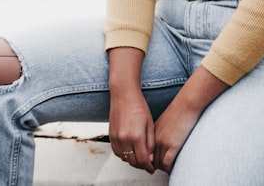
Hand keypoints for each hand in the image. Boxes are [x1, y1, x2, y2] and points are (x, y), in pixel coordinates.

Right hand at [108, 47, 155, 172]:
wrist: (123, 95)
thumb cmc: (139, 106)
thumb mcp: (150, 124)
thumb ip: (150, 143)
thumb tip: (150, 159)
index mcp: (136, 136)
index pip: (143, 160)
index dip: (149, 167)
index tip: (152, 168)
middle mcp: (124, 139)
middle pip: (133, 162)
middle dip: (142, 166)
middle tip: (148, 165)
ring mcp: (116, 138)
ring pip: (124, 159)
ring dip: (133, 161)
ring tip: (140, 158)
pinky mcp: (111, 136)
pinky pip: (117, 153)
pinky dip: (124, 156)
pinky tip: (130, 152)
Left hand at [153, 66, 228, 173]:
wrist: (186, 104)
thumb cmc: (180, 110)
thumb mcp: (165, 121)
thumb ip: (161, 131)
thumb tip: (164, 139)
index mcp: (152, 132)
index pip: (146, 150)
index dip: (150, 158)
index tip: (154, 161)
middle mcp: (155, 138)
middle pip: (150, 158)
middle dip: (154, 165)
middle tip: (160, 167)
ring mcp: (163, 142)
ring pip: (157, 163)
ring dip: (161, 168)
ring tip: (167, 168)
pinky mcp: (172, 145)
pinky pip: (166, 163)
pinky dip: (168, 168)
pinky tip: (172, 168)